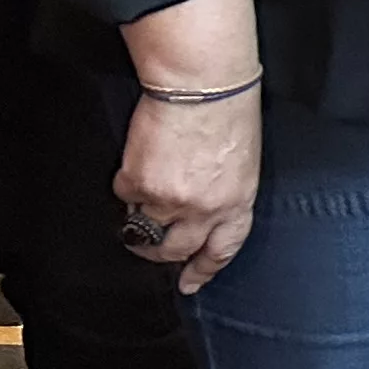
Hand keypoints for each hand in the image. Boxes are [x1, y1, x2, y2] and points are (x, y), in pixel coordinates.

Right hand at [116, 89, 261, 293]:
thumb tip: (205, 209)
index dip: (204, 269)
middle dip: (159, 253)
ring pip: (142, 228)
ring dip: (137, 221)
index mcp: (238, 201)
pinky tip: (138, 163)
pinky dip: (126, 184)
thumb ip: (225, 191)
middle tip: (147, 247)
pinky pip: (124, 195)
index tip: (189, 283)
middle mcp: (204, 210)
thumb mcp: (243, 159)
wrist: (202, 84)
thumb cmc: (230, 111)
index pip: (223, 249)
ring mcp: (168, 201)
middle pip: (174, 249)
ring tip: (140, 200)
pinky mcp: (137, 185)